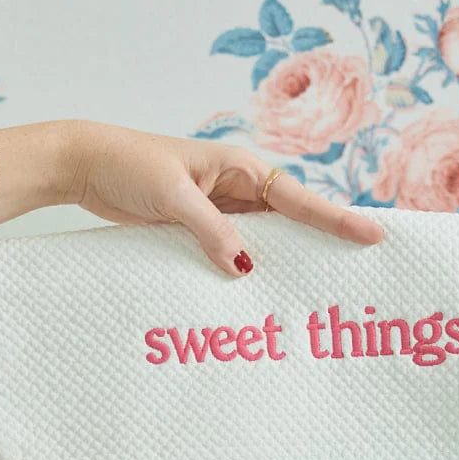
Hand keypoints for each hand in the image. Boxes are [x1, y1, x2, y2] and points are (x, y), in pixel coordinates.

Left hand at [60, 121, 384, 275]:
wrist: (85, 165)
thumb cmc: (128, 165)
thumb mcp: (173, 196)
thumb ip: (212, 230)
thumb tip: (244, 267)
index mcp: (241, 168)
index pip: (300, 200)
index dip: (337, 220)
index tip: (373, 235)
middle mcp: (239, 189)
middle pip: (293, 223)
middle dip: (324, 245)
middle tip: (358, 274)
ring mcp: (221, 211)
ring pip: (267, 242)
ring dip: (285, 264)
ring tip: (318, 292)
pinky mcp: (201, 230)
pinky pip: (235, 252)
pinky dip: (247, 271)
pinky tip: (260, 294)